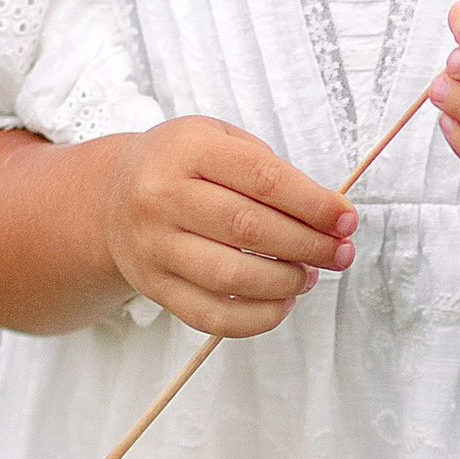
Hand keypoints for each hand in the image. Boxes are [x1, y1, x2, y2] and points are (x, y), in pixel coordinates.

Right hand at [101, 117, 355, 334]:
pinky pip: (211, 316)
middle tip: (339, 253)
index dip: (314, 204)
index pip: (263, 179)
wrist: (113, 196)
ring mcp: (154, 246)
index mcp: (188, 150)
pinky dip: (257, 318)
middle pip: (250, 229)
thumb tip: (330, 218)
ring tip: (309, 276)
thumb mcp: (221, 140)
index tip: (346, 219)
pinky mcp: (154, 286)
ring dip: (285, 283)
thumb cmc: (182, 166)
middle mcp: (162, 197)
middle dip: (309, 246)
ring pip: (231, 277)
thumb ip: (273, 171)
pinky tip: (282, 303)